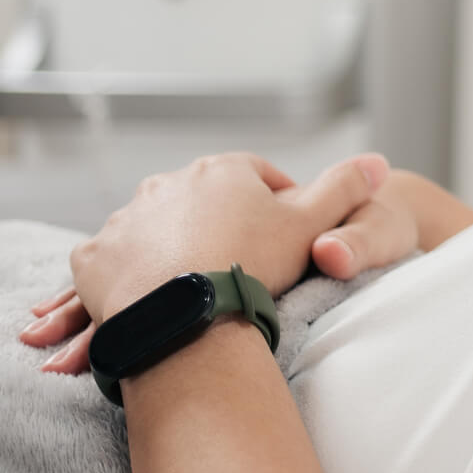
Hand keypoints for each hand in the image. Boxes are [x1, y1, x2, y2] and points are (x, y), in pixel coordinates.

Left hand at [19, 153, 404, 373]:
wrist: (182, 312)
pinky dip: (129, 275)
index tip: (286, 238)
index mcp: (222, 170)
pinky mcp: (93, 256)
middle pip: (204, 202)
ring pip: (156, 230)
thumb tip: (378, 160)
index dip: (277, 204)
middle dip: (220, 226)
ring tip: (193, 288)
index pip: (258, 176)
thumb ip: (345, 187)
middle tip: (240, 269)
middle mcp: (168, 183)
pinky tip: (150, 298)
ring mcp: (126, 219)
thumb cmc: (251, 265)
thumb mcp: (314, 224)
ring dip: (172, 250)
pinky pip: (114, 261)